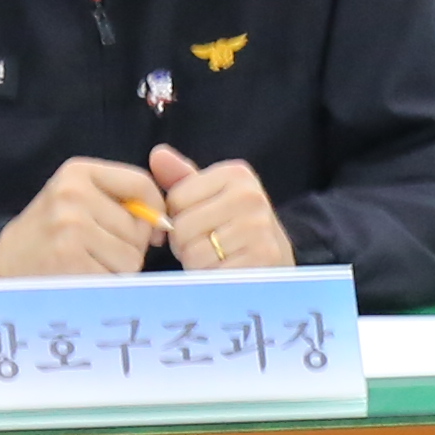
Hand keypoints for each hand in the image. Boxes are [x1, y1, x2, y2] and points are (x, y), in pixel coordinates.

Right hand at [0, 158, 162, 280]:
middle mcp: (73, 194)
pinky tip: (81, 279)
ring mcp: (70, 227)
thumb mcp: (77, 200)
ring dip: (117, 269)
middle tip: (96, 251)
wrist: (1, 265)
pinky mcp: (69, 260)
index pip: (141, 184)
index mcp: (78, 173)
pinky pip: (115, 278)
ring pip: (131, 256)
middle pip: (139, 227)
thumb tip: (164, 223)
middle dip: (129, 246)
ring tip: (87, 265)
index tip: (148, 230)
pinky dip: (105, 286)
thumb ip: (120, 200)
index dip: (154, 211)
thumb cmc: (49, 236)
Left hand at [146, 146, 292, 275]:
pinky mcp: (261, 259)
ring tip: (220, 260)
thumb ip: (183, 180)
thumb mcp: (212, 200)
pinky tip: (227, 275)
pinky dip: (211, 280)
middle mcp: (250, 196)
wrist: (276, 270)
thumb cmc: (236, 233)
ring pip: (193, 252)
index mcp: (236, 174)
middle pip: (182, 227)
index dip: (180, 218)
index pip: (176, 199)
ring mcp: (257, 228)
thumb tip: (158, 154)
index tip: (203, 224)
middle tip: (211, 248)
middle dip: (186, 245)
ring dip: (198, 264)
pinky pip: (210, 273)